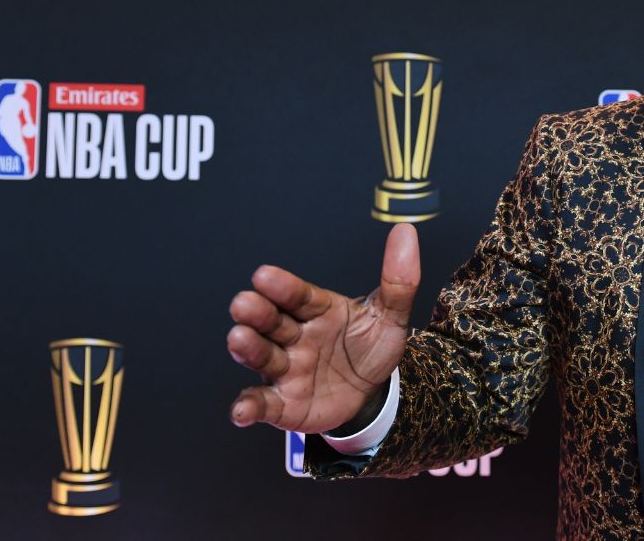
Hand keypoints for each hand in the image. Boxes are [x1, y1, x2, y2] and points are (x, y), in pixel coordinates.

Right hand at [227, 223, 419, 432]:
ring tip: (238, 339)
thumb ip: (398, 280)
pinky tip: (241, 411)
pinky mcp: (282, 403)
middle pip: (272, 321)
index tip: (265, 275)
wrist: (371, 393)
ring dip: (248, 348)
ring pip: (262, 356)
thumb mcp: (390, 316)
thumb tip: (405, 231)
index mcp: (317, 310)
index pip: (298, 295)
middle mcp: (294, 336)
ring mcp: (286, 369)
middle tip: (244, 303)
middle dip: (256, 312)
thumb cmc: (370, 347)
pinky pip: (262, 403)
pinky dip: (248, 406)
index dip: (282, 286)